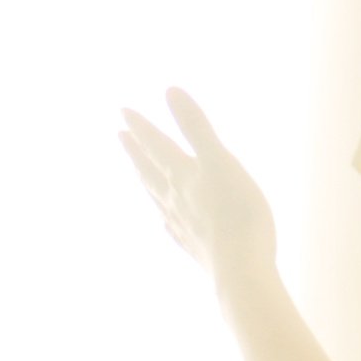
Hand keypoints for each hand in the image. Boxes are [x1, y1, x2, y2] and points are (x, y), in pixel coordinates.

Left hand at [121, 89, 277, 286]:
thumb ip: (196, 126)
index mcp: (182, 175)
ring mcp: (182, 226)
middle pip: (149, 170)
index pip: (155, 144)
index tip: (122, 111)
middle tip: (120, 135)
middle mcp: (175, 199)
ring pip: (157, 198)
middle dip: (136, 150)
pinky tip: (165, 221)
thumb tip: (170, 90)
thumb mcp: (220, 161)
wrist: (241, 270)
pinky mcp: (195, 248)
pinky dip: (165, 216)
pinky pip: (172, 227)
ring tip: (138, 172)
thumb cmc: (237, 213)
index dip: (140, 126)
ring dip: (146, 180)